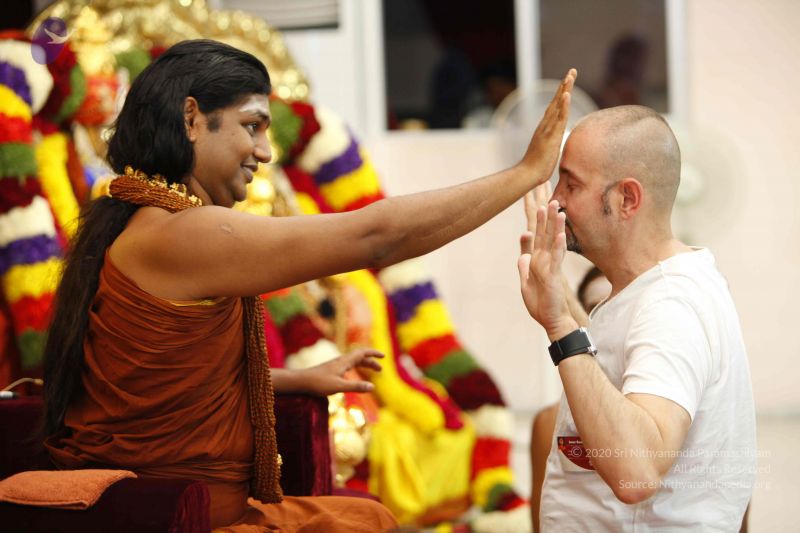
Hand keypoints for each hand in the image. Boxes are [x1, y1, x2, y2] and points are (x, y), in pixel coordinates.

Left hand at [300, 348, 382, 395]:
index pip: (362, 353)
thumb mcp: (338, 387)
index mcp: (344, 362)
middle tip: (380, 370)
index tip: (384, 356)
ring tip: (371, 373)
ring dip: (364, 365)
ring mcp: (335, 365)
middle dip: (371, 362)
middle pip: (359, 357)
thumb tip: (373, 387)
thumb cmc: (318, 384)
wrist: (300, 381)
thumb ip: (356, 386)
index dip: (374, 353)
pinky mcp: (330, 370)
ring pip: (353, 362)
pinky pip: (347, 366)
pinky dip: (355, 368)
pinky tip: (353, 376)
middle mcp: (340, 361)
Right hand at [519, 69, 576, 185]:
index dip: (562, 94)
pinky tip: (566, 94)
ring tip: (570, 76)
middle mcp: (545, 125)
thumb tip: (555, 144)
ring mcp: (547, 129)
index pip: (555, 107)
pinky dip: (562, 105)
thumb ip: (551, 143)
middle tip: (572, 71)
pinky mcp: (550, 136)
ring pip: (557, 105)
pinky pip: (558, 118)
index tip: (568, 81)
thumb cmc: (536, 167)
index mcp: (545, 128)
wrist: (527, 175)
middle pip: (556, 101)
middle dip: (564, 85)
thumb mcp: (547, 151)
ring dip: (564, 90)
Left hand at [523, 182, 589, 326]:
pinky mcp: (554, 276)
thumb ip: (524, 266)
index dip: (537, 220)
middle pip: (547, 233)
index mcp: (538, 259)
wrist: (550, 320)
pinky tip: (561, 234)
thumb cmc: (540, 302)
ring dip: (556, 226)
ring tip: (558, 209)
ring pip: (554, 241)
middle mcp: (545, 259)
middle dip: (547, 216)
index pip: (537, 235)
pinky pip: (557, 258)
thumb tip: (522, 253)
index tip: (537, 202)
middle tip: (550, 196)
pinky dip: (558, 246)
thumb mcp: (526, 282)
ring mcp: (551, 266)